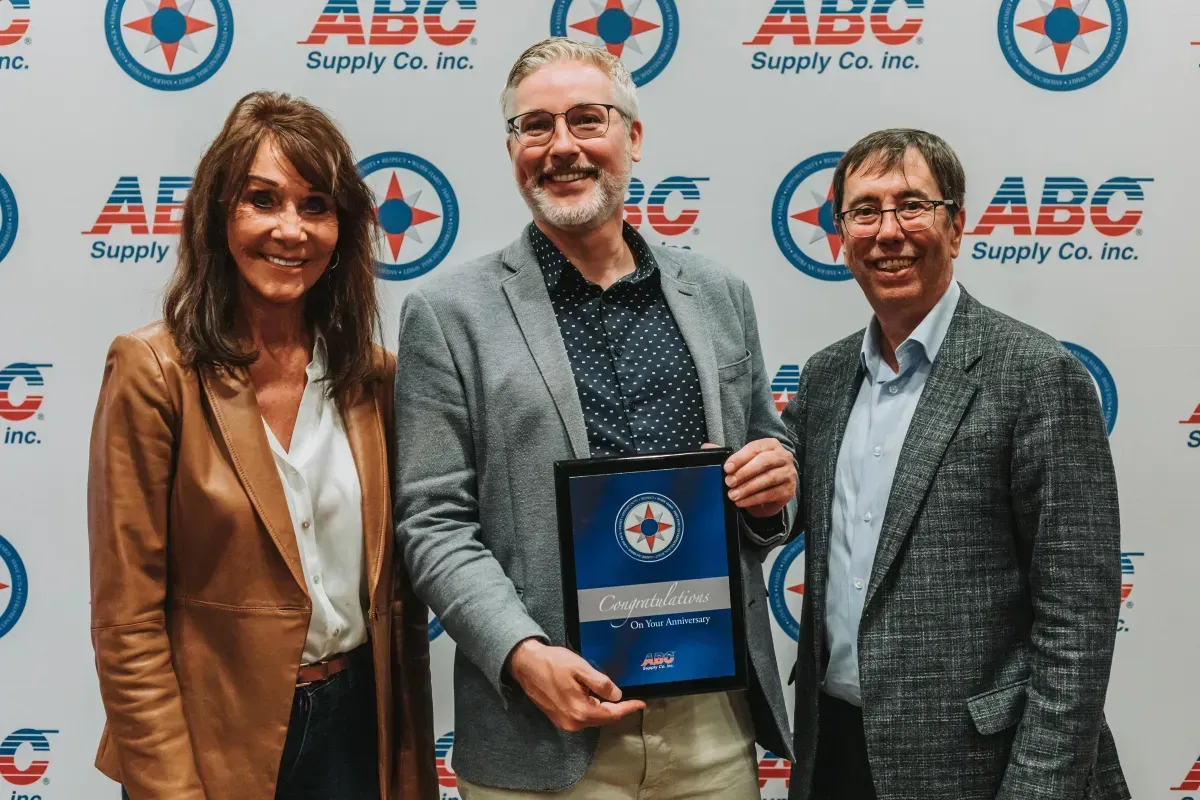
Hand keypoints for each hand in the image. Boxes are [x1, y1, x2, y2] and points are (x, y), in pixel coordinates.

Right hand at [507, 639, 644, 731]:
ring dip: (604, 709)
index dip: (628, 708)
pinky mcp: (558, 718)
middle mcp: (573, 722)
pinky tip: (595, 698)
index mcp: (580, 711)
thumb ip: (601, 683)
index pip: (612, 714)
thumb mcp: (581, 668)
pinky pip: (582, 717)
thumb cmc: (552, 663)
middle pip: (603, 719)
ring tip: (613, 697)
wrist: (526, 664)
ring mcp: (564, 722)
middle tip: (630, 698)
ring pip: (592, 718)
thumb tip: (617, 696)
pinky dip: (592, 709)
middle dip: (617, 709)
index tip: (641, 703)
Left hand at [707, 438, 796, 517]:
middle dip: (744, 472)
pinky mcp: (789, 490)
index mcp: (771, 445)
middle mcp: (783, 456)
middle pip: (764, 462)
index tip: (726, 468)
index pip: (755, 448)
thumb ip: (726, 454)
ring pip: (768, 479)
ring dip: (748, 488)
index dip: (740, 457)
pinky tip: (741, 502)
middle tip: (729, 482)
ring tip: (732, 495)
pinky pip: (770, 494)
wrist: (772, 492)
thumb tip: (706, 447)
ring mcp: (789, 474)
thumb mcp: (742, 462)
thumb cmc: (755, 472)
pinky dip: (753, 499)